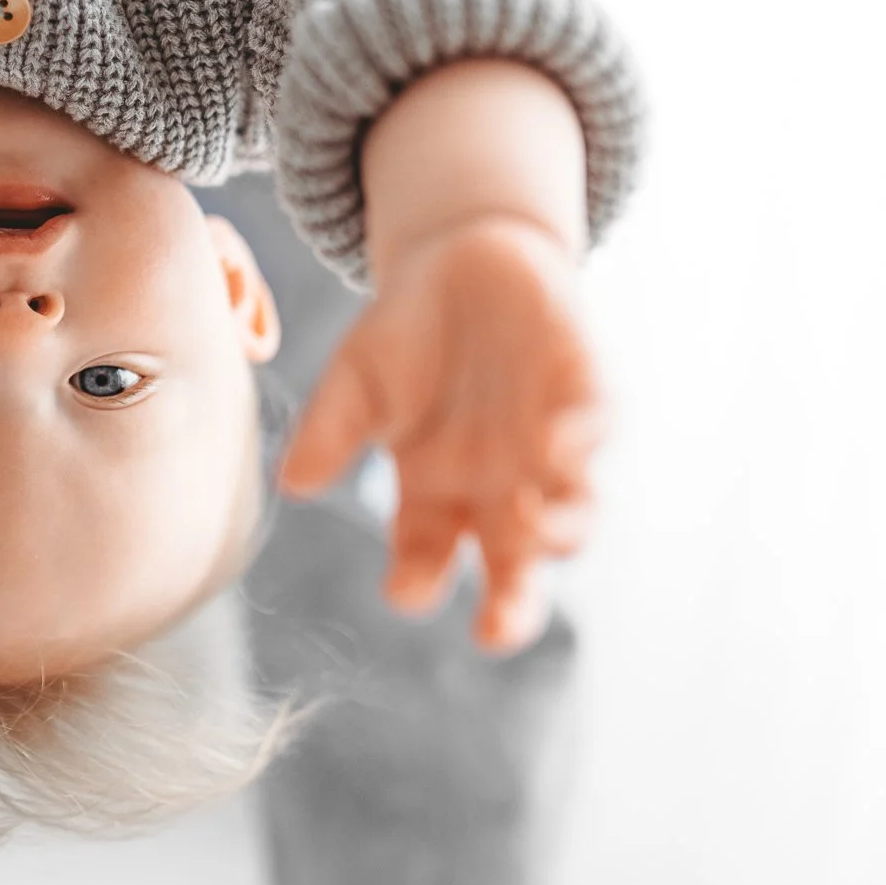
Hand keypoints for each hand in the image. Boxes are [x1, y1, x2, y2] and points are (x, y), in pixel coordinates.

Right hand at [280, 215, 602, 651]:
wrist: (466, 255)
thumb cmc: (406, 330)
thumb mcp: (356, 378)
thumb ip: (331, 429)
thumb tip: (292, 483)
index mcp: (433, 496)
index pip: (426, 562)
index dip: (417, 584)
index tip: (404, 588)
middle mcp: (495, 488)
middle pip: (511, 569)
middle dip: (509, 610)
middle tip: (495, 630)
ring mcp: (545, 449)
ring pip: (569, 516)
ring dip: (554, 532)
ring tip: (527, 524)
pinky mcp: (586, 397)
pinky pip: (593, 432)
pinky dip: (579, 443)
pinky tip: (555, 445)